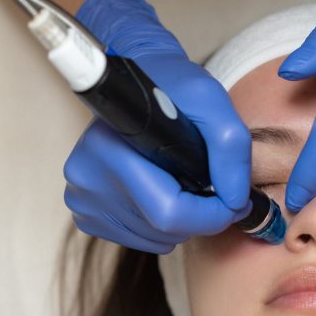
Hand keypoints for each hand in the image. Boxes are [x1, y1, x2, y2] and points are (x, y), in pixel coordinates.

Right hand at [65, 0, 252, 253]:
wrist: (136, 77)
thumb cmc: (172, 84)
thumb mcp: (212, 101)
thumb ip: (232, 149)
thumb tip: (234, 201)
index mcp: (111, 149)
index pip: (168, 214)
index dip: (212, 215)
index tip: (233, 201)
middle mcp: (87, 178)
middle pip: (163, 230)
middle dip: (199, 216)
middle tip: (206, 183)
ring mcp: (82, 197)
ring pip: (152, 239)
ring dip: (179, 220)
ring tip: (178, 179)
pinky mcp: (84, 210)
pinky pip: (136, 238)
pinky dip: (158, 225)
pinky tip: (158, 189)